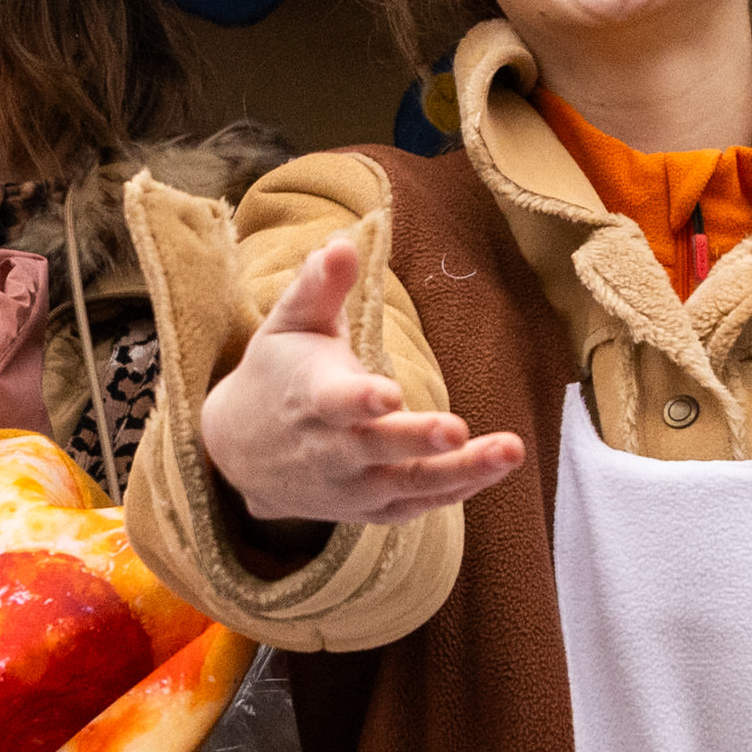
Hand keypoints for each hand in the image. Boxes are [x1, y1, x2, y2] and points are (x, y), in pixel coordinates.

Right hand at [193, 235, 527, 528]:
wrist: (240, 452)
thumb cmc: (277, 372)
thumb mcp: (289, 323)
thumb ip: (320, 286)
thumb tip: (343, 242)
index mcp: (312, 399)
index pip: (335, 403)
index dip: (360, 400)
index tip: (387, 394)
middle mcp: (330, 449)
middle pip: (377, 449)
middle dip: (417, 440)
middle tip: (459, 429)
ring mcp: (351, 486)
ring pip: (408, 483)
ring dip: (461, 471)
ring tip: (511, 451)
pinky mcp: (370, 509)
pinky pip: (418, 504)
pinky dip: (456, 490)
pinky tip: (495, 469)